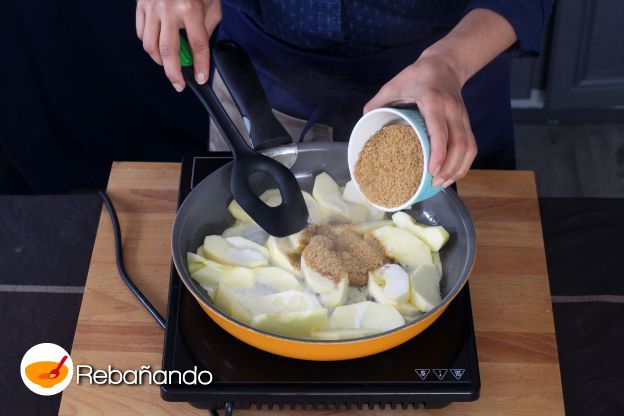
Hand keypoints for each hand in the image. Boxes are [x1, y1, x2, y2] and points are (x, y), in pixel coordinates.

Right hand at [136, 0, 221, 91]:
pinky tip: (158, 48)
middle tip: (179, 85)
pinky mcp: (140, 5)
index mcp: (190, 8)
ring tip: (169, 67)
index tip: (202, 78)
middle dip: (174, 73)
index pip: (197, 44)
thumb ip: (208, 24)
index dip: (201, 65)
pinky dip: (149, 45)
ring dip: (160, 61)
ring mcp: (151, 7)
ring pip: (150, 45)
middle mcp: (168, 9)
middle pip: (168, 51)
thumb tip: (201, 48)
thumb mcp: (210, 1)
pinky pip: (140, 33)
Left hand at [364, 51, 476, 187]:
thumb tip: (364, 119)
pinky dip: (463, 163)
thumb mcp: (394, 84)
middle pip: (460, 144)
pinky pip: (471, 146)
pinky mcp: (466, 122)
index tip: (431, 170)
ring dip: (458, 169)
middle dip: (449, 168)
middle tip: (434, 183)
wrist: (445, 64)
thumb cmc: (417, 76)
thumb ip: (379, 101)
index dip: (439, 153)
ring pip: (469, 147)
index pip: (441, 131)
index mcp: (433, 102)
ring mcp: (462, 117)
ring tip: (442, 183)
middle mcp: (452, 110)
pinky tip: (451, 174)